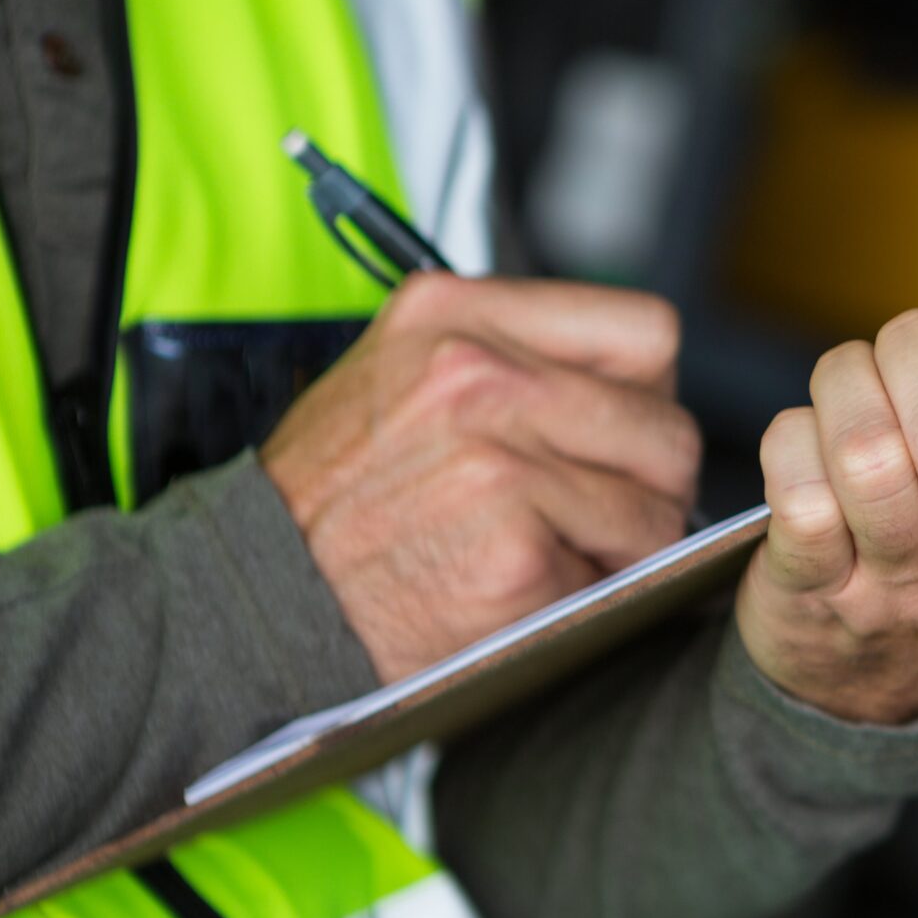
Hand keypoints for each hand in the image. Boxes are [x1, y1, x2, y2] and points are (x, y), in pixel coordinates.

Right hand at [263, 273, 700, 682]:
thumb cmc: (330, 503)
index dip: (649, 397)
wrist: (251, 599)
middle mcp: (476, 375)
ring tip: (560, 561)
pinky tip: (526, 594)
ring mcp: (495, 462)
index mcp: (455, 316)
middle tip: (606, 521)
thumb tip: (635, 393)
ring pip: (654, 510)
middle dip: (652, 487)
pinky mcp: (511, 550)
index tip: (623, 437)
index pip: (645, 333)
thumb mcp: (401, 379)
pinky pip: (614, 578)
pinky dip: (586, 601)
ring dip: (625, 551)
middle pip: (666, 428)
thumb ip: (510, 361)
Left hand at [740, 286, 917, 723]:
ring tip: (856, 383)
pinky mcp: (817, 593)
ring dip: (845, 381)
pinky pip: (792, 479)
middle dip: (917, 350)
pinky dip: (792, 436)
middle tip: (911, 342)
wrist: (884, 681)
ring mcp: (911, 590)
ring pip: (865, 448)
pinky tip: (813, 448)